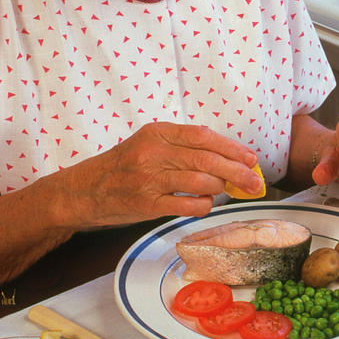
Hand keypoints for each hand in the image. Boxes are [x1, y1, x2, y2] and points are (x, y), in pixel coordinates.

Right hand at [72, 122, 262, 224]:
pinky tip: (205, 203)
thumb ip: (181, 146)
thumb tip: (225, 155)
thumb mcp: (149, 143)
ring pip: (201, 182)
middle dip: (237, 171)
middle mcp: (153, 152)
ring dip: (221, 188)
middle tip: (254, 182)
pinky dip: (203, 205)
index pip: (203, 136)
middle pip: (207, 159)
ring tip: (227, 191)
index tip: (250, 158)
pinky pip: (187, 205)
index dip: (231, 147)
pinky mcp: (147, 205)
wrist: (84, 191)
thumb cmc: (123, 166)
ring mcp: (149, 179)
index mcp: (158, 132)